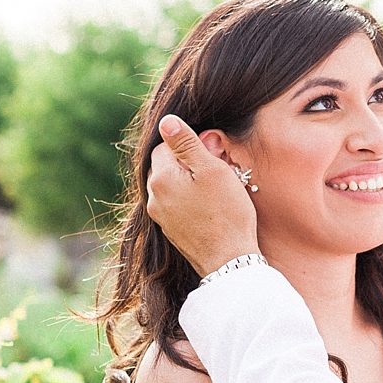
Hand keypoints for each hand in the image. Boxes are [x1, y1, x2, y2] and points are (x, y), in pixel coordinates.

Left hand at [146, 116, 260, 275]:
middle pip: (167, 165)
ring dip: (190, 183)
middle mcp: (153, 197)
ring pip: (172, 185)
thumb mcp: (212, 170)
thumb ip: (187, 143)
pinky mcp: (170, 230)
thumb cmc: (226, 214)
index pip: (167, 145)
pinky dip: (190, 201)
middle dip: (189, 165)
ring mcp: (160, 216)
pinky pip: (176, 204)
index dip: (191, 146)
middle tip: (216, 174)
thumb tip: (167, 121)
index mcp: (161, 178)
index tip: (211, 158)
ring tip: (215, 194)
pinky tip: (210, 210)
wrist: (229, 261)